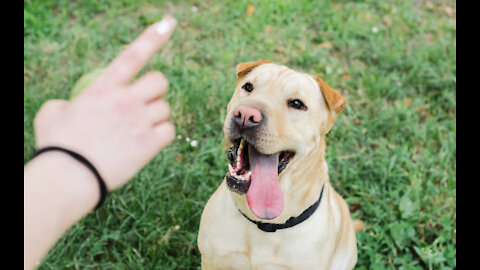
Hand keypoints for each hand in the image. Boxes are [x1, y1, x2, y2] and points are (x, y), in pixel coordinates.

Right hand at [33, 16, 176, 189]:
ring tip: (138, 130)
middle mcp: (126, 100)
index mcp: (103, 87)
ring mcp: (140, 121)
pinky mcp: (150, 143)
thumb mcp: (51, 114)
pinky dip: (162, 135)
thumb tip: (68, 106)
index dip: (153, 37)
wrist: (70, 176)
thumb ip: (65, 103)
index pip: (133, 55)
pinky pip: (170, 131)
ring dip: (156, 116)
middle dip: (156, 89)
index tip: (169, 22)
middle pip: (160, 82)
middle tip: (144, 102)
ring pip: (165, 108)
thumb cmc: (57, 146)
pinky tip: (147, 143)